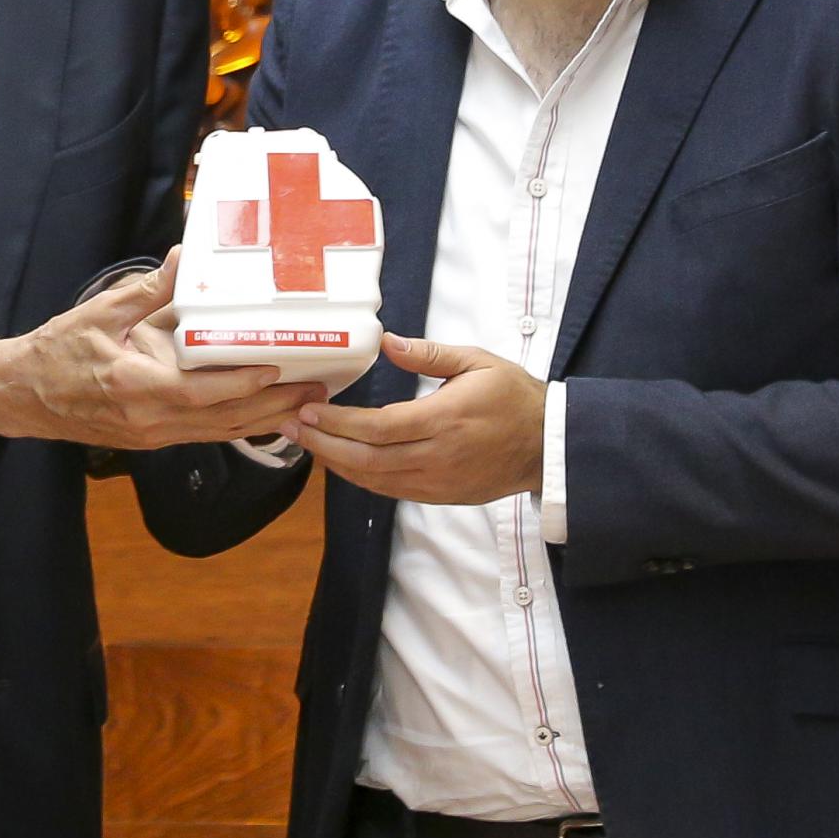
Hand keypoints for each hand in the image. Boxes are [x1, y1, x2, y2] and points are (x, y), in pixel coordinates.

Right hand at [0, 253, 326, 448]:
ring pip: (221, 432)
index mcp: (139, 388)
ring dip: (266, 420)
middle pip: (226, 420)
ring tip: (308, 405)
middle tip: (319, 390)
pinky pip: (206, 434)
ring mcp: (155, 436)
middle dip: (276, 406)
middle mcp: (153, 421)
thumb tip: (185, 256)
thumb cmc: (57, 352)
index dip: (247, 383)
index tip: (282, 367)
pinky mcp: (154, 439)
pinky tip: (266, 416)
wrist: (22, 396)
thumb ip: (147, 290)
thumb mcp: (99, 314)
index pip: (205, 392)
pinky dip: (240, 426)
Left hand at [287, 333, 545, 503]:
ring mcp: (438, 481)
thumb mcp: (477, 362)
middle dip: (324, 445)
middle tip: (292, 427)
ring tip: (307, 445)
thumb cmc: (513, 397)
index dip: (338, 423)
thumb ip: (430, 354)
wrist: (547, 445)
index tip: (309, 410)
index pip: (378, 427)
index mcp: (443, 419)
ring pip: (375, 480)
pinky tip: (343, 464)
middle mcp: (436, 456)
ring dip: (337, 464)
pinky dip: (362, 479)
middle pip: (367, 458)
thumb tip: (387, 341)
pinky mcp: (441, 496)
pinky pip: (392, 491)